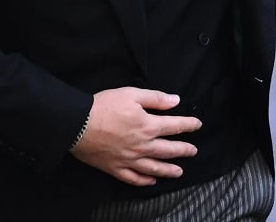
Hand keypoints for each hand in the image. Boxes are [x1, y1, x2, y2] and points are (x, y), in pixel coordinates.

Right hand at [70, 87, 200, 186]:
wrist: (77, 124)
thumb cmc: (104, 106)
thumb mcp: (132, 94)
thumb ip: (156, 98)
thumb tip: (176, 101)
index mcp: (148, 126)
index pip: (174, 126)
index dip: (188, 125)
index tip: (197, 125)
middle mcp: (142, 145)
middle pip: (168, 150)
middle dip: (184, 150)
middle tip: (193, 151)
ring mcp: (129, 159)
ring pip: (154, 168)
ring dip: (169, 170)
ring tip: (179, 172)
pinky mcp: (115, 168)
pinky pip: (133, 178)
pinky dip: (144, 181)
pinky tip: (152, 181)